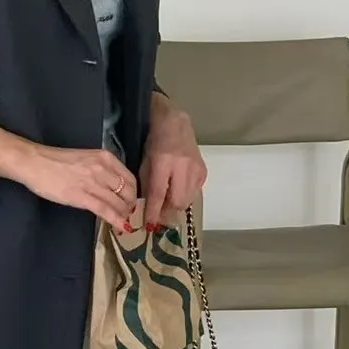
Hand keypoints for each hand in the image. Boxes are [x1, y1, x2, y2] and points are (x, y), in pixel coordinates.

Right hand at [18, 143, 138, 229]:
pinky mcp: (82, 196)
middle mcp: (103, 169)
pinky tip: (120, 227)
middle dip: (129, 206)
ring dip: (123, 215)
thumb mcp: (85, 159)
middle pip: (127, 192)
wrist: (35, 163)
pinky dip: (116, 220)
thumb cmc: (56, 161)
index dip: (133, 194)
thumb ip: (101, 171)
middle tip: (126, 214)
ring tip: (122, 221)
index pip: (130, 178)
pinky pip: (105, 210)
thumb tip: (111, 188)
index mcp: (105, 158)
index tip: (130, 202)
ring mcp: (93, 182)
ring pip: (118, 202)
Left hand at [140, 105, 206, 231]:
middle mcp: (183, 167)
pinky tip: (178, 188)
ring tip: (167, 200)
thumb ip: (147, 184)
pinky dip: (185, 195)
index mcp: (165, 162)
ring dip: (176, 205)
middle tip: (158, 212)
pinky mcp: (203, 171)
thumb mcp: (145, 161)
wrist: (176, 122)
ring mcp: (196, 169)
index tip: (149, 225)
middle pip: (178, 202)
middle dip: (167, 211)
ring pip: (188, 200)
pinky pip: (194, 192)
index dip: (154, 212)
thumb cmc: (155, 140)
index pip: (159, 193)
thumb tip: (147, 207)